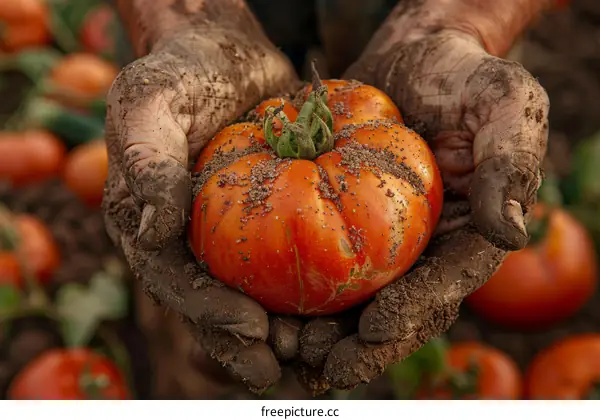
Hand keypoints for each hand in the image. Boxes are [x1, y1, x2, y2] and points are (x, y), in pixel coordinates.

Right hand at [102, 27, 298, 392]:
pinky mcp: (272, 224)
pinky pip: (294, 266)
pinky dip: (319, 293)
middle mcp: (192, 245)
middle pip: (219, 310)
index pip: (178, 285)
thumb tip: (150, 230)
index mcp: (153, 230)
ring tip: (330, 351)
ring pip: (260, 300)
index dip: (211, 316)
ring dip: (292, 334)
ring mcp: (233, 239)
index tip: (253, 329)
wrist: (225, 54)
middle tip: (299, 366)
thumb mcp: (150, 104)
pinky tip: (350, 309)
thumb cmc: (181, 74)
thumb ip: (145, 161)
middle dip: (255, 346)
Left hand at [292, 30, 548, 391]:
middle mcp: (422, 250)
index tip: (376, 328)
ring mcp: (381, 240)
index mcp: (465, 237)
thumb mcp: (505, 103)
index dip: (413, 313)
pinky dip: (295, 287)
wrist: (416, 54)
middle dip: (360, 343)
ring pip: (353, 299)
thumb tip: (509, 230)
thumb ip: (509, 163)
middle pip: (395, 311)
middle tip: (319, 359)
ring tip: (285, 344)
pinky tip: (264, 303)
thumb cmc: (465, 76)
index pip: (444, 288)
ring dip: (322, 330)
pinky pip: (320, 259)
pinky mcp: (343, 218)